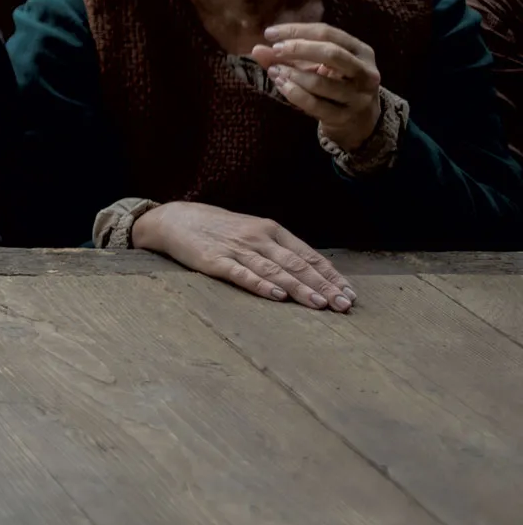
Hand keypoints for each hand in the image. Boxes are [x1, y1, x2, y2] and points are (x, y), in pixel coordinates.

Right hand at [132, 199, 354, 311]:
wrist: (174, 219)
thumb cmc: (218, 228)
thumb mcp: (251, 231)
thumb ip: (277, 249)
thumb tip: (310, 272)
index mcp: (271, 230)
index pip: (309, 255)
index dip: (331, 275)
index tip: (350, 294)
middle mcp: (258, 238)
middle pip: (297, 264)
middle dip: (324, 286)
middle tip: (344, 305)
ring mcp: (236, 249)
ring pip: (275, 270)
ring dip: (300, 288)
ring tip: (320, 304)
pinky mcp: (215, 260)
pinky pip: (242, 274)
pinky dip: (261, 284)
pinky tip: (277, 295)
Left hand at [252, 24, 383, 152]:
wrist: (359, 121)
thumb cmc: (335, 84)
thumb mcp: (318, 66)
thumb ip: (289, 56)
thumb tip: (257, 49)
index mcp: (361, 51)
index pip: (328, 33)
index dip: (297, 31)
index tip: (269, 33)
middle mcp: (366, 72)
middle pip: (332, 53)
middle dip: (299, 49)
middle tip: (275, 50)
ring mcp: (358, 97)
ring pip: (321, 82)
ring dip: (293, 74)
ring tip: (274, 70)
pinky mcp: (345, 117)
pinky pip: (315, 105)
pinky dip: (294, 93)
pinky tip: (281, 84)